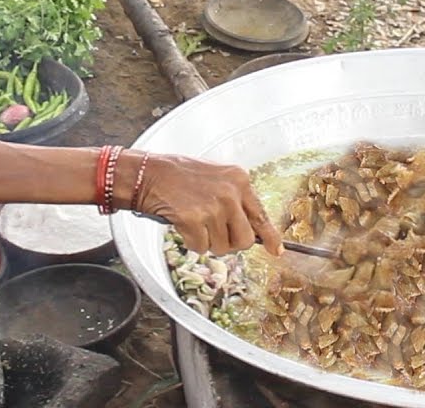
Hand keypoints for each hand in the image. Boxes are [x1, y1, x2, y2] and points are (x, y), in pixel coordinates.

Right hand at [123, 152, 283, 256]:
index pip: (261, 215)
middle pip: (244, 240)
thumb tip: (254, 232)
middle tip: (214, 234)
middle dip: (230, 243)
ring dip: (207, 242)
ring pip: (222, 247)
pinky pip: (201, 247)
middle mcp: (231, 193)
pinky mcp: (195, 220)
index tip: (276, 250)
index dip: (270, 237)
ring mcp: (214, 207)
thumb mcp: (217, 179)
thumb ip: (236, 200)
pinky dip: (191, 241)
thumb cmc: (180, 176)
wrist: (149, 174)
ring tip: (195, 222)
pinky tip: (183, 224)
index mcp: (240, 179)